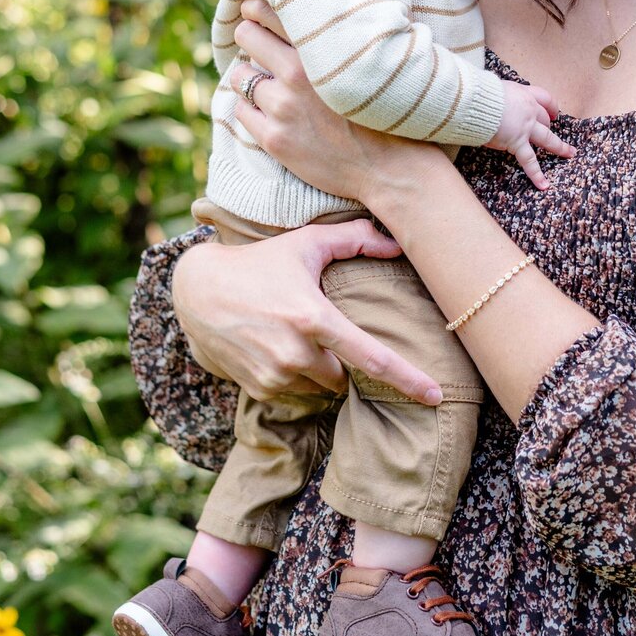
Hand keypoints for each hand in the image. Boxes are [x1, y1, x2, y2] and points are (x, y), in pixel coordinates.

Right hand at [172, 220, 442, 405]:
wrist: (200, 290)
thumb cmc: (261, 262)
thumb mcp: (306, 243)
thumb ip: (356, 239)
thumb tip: (396, 244)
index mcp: (314, 318)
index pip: (371, 358)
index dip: (408, 379)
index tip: (436, 396)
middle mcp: (295, 353)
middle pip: (346, 376)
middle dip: (345, 361)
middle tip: (328, 334)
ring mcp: (275, 376)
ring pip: (322, 388)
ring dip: (322, 370)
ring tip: (299, 337)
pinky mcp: (259, 390)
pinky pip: (296, 393)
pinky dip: (298, 377)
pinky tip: (280, 349)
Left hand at [228, 0, 424, 206]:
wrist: (392, 168)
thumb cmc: (386, 111)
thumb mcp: (370, 61)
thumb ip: (339, 38)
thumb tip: (315, 16)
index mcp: (321, 49)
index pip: (270, 11)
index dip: (257, 9)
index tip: (255, 12)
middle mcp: (297, 73)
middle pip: (247, 36)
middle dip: (250, 39)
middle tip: (259, 48)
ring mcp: (283, 107)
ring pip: (240, 77)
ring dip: (250, 79)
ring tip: (269, 86)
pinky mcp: (274, 138)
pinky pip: (242, 112)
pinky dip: (252, 110)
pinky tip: (271, 114)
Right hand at [488, 80, 574, 191]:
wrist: (476, 102)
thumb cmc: (481, 94)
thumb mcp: (496, 88)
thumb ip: (502, 97)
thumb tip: (495, 101)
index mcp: (524, 94)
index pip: (544, 99)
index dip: (551, 107)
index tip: (554, 114)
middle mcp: (529, 110)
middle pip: (545, 120)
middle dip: (549, 127)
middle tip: (551, 134)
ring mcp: (526, 128)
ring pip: (548, 139)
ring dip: (560, 147)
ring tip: (570, 154)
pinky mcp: (517, 142)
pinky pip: (529, 161)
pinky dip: (536, 174)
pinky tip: (543, 184)